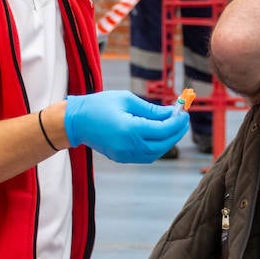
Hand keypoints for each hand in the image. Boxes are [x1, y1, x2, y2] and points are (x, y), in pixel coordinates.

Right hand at [62, 91, 187, 163]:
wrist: (76, 121)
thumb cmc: (100, 105)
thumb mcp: (127, 100)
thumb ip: (151, 109)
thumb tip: (171, 113)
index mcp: (130, 129)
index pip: (163, 129)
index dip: (177, 122)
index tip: (184, 112)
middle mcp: (129, 146)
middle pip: (163, 144)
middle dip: (176, 132)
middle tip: (183, 120)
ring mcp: (125, 155)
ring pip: (156, 153)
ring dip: (168, 141)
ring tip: (174, 126)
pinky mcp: (121, 158)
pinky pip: (146, 156)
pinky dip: (157, 147)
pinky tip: (160, 135)